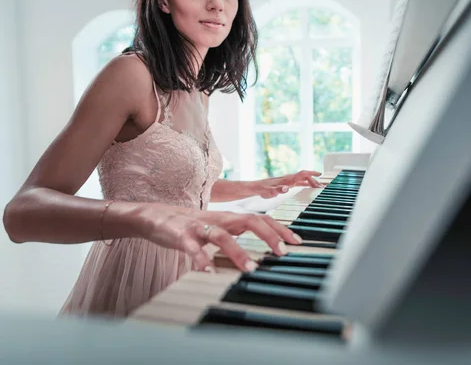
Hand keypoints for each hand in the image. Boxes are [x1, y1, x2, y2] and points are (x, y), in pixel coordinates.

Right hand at [137, 203, 302, 272]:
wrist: (156, 216)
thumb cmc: (191, 226)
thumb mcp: (218, 229)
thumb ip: (237, 235)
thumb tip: (261, 251)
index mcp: (229, 218)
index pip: (260, 218)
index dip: (280, 228)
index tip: (297, 242)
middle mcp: (219, 219)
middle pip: (248, 220)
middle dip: (268, 235)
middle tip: (282, 252)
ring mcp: (200, 226)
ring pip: (222, 235)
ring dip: (238, 251)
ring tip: (250, 268)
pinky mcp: (181, 235)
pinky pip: (192, 247)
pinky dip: (201, 259)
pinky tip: (208, 272)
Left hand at [255, 170, 323, 198]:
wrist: (256, 187)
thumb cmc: (262, 189)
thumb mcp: (268, 191)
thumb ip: (277, 190)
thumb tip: (286, 188)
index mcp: (287, 179)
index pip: (302, 174)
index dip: (311, 174)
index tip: (320, 176)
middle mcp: (289, 178)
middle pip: (305, 177)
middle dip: (314, 180)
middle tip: (322, 187)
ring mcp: (289, 180)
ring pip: (303, 179)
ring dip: (312, 182)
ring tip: (320, 186)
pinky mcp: (287, 184)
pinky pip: (300, 182)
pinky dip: (307, 184)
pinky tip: (310, 187)